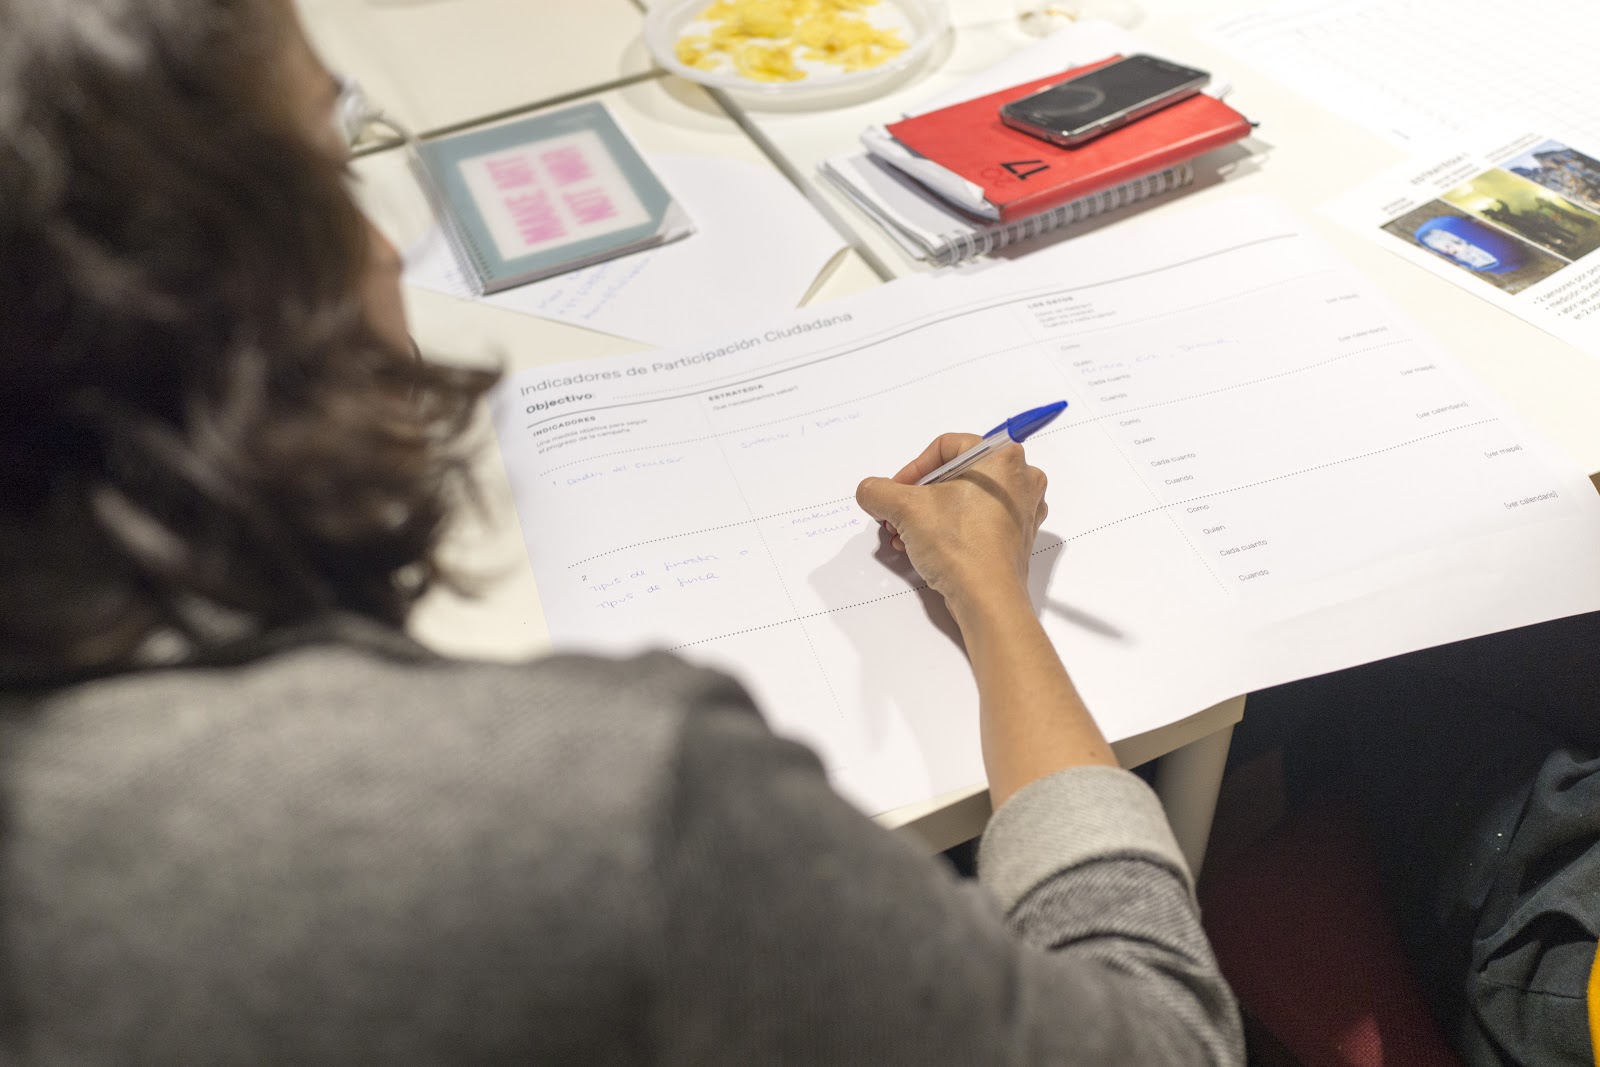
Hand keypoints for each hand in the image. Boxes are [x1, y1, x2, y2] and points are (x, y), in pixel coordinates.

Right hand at [855, 434, 1047, 615]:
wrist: (988, 600)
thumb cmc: (959, 546)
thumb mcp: (905, 509)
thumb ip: (879, 491)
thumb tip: (870, 490)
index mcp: (1003, 457)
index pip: (946, 447)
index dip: (913, 468)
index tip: (896, 491)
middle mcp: (1021, 478)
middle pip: (955, 475)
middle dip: (918, 497)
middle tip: (896, 516)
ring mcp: (1023, 510)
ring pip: (965, 500)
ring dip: (928, 515)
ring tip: (905, 536)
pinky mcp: (1017, 537)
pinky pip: (977, 521)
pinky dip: (950, 530)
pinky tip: (925, 548)